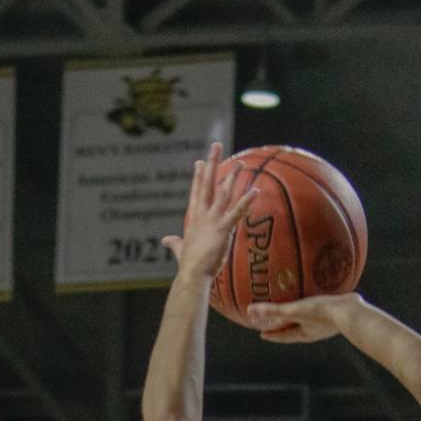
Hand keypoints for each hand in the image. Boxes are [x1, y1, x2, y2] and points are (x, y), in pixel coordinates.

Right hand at [162, 144, 254, 278]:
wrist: (192, 274)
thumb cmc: (188, 265)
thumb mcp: (180, 249)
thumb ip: (174, 243)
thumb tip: (165, 240)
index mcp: (193, 218)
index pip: (196, 192)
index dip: (198, 176)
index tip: (199, 162)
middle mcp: (202, 215)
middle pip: (207, 183)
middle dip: (212, 163)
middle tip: (216, 146)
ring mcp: (212, 220)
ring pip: (223, 193)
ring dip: (232, 177)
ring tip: (240, 163)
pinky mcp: (223, 229)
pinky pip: (237, 212)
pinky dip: (246, 201)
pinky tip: (255, 191)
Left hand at [247, 294, 356, 342]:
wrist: (351, 313)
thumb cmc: (322, 314)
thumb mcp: (294, 311)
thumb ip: (273, 311)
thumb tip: (250, 311)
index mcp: (304, 333)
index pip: (284, 336)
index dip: (273, 335)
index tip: (262, 334)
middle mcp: (314, 330)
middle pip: (295, 329)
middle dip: (284, 326)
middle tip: (274, 321)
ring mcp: (326, 322)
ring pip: (308, 320)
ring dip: (300, 316)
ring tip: (294, 308)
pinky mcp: (335, 311)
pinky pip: (321, 309)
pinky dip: (314, 304)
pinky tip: (316, 295)